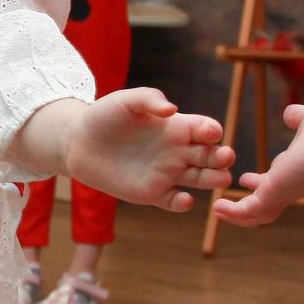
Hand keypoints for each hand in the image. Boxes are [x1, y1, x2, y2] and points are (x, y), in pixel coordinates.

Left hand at [62, 87, 232, 211]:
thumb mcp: (125, 100)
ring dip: (214, 180)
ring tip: (222, 180)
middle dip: (222, 157)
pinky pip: (173, 201)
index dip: (212, 131)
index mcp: (176, 126)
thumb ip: (149, 100)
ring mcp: (166, 173)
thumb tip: (171, 109)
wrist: (78, 143)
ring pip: (200, 179)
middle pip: (210, 156)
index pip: (204, 129)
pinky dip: (182, 203)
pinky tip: (184, 200)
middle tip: (225, 157)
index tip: (211, 133)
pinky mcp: (152, 193)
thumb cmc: (104, 116)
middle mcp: (177, 150)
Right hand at [213, 102, 303, 227]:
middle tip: (226, 202)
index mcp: (295, 172)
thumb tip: (289, 114)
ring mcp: (282, 194)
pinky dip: (232, 212)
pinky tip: (217, 207)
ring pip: (257, 214)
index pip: (275, 183)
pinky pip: (247, 210)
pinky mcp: (273, 196)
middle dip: (245, 205)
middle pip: (266, 205)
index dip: (259, 183)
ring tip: (217, 211)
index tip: (245, 179)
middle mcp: (289, 187)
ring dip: (237, 215)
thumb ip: (296, 117)